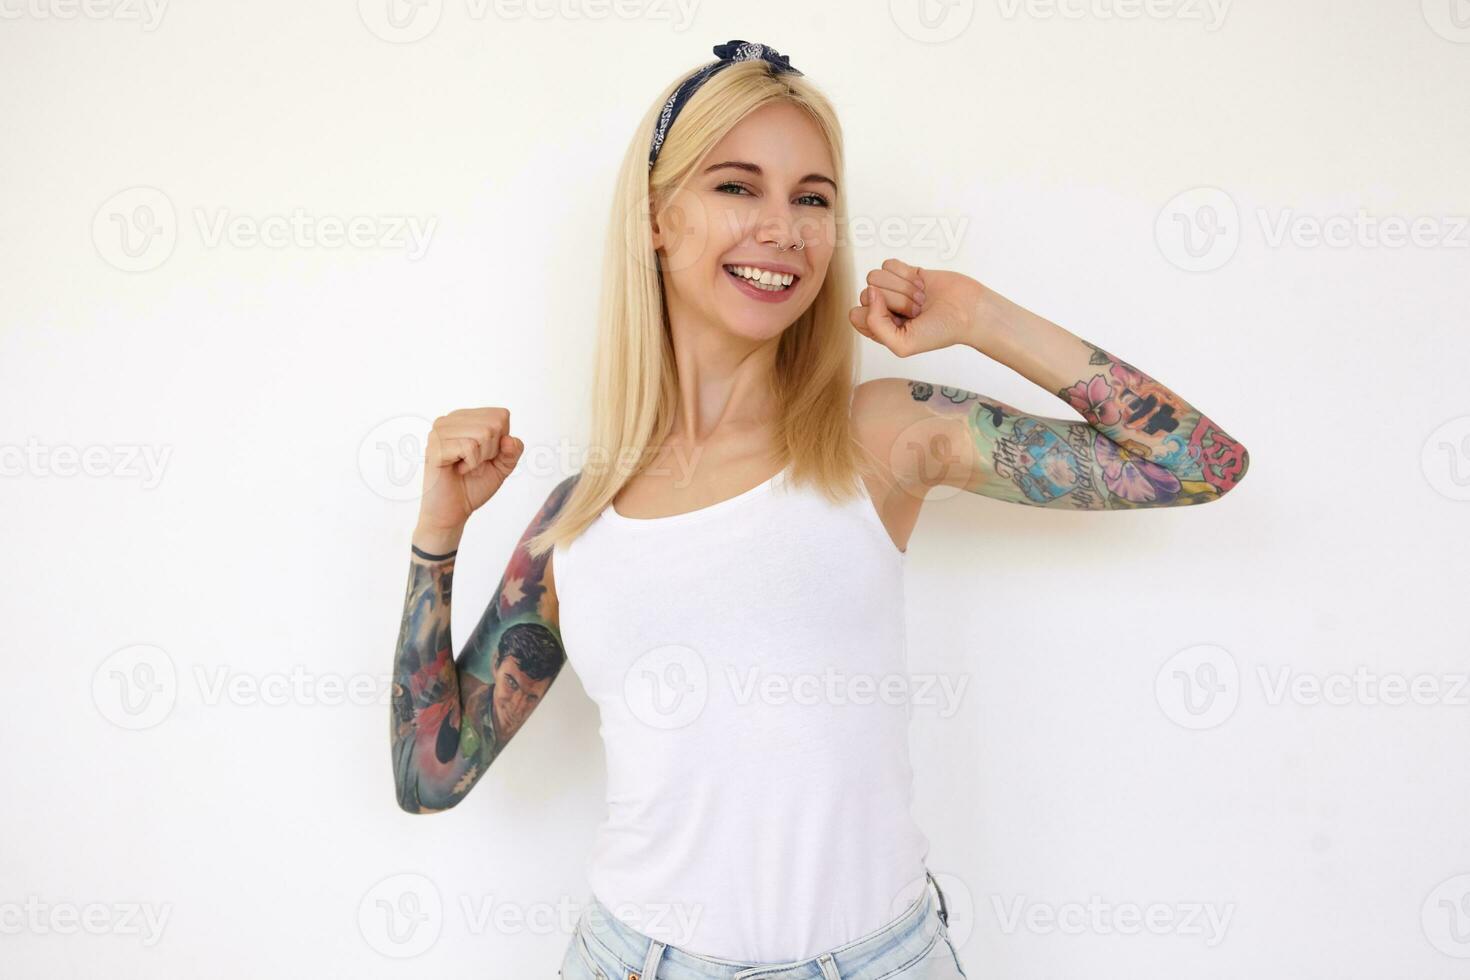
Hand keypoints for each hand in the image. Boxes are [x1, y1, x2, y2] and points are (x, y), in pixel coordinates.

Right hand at [417, 407, 524, 532]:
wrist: (453, 511)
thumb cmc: (474, 485)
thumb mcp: (502, 466)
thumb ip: (512, 451)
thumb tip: (509, 439)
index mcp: (465, 418)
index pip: (501, 415)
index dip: (502, 441)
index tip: (485, 456)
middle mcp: (450, 420)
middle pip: (494, 423)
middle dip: (492, 450)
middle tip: (474, 463)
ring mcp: (439, 432)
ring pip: (483, 433)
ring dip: (481, 458)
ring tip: (465, 466)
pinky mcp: (434, 447)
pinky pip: (469, 447)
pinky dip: (471, 464)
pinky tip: (458, 470)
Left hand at [848, 259, 987, 356]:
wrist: (969, 311)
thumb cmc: (939, 332)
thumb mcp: (902, 344)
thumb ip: (875, 326)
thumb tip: (871, 292)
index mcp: (877, 329)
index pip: (857, 314)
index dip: (876, 315)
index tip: (900, 322)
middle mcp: (882, 308)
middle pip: (867, 293)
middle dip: (896, 301)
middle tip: (917, 311)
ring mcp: (892, 289)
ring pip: (876, 276)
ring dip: (902, 287)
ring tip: (921, 299)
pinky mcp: (904, 272)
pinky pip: (889, 264)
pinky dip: (907, 273)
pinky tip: (922, 285)